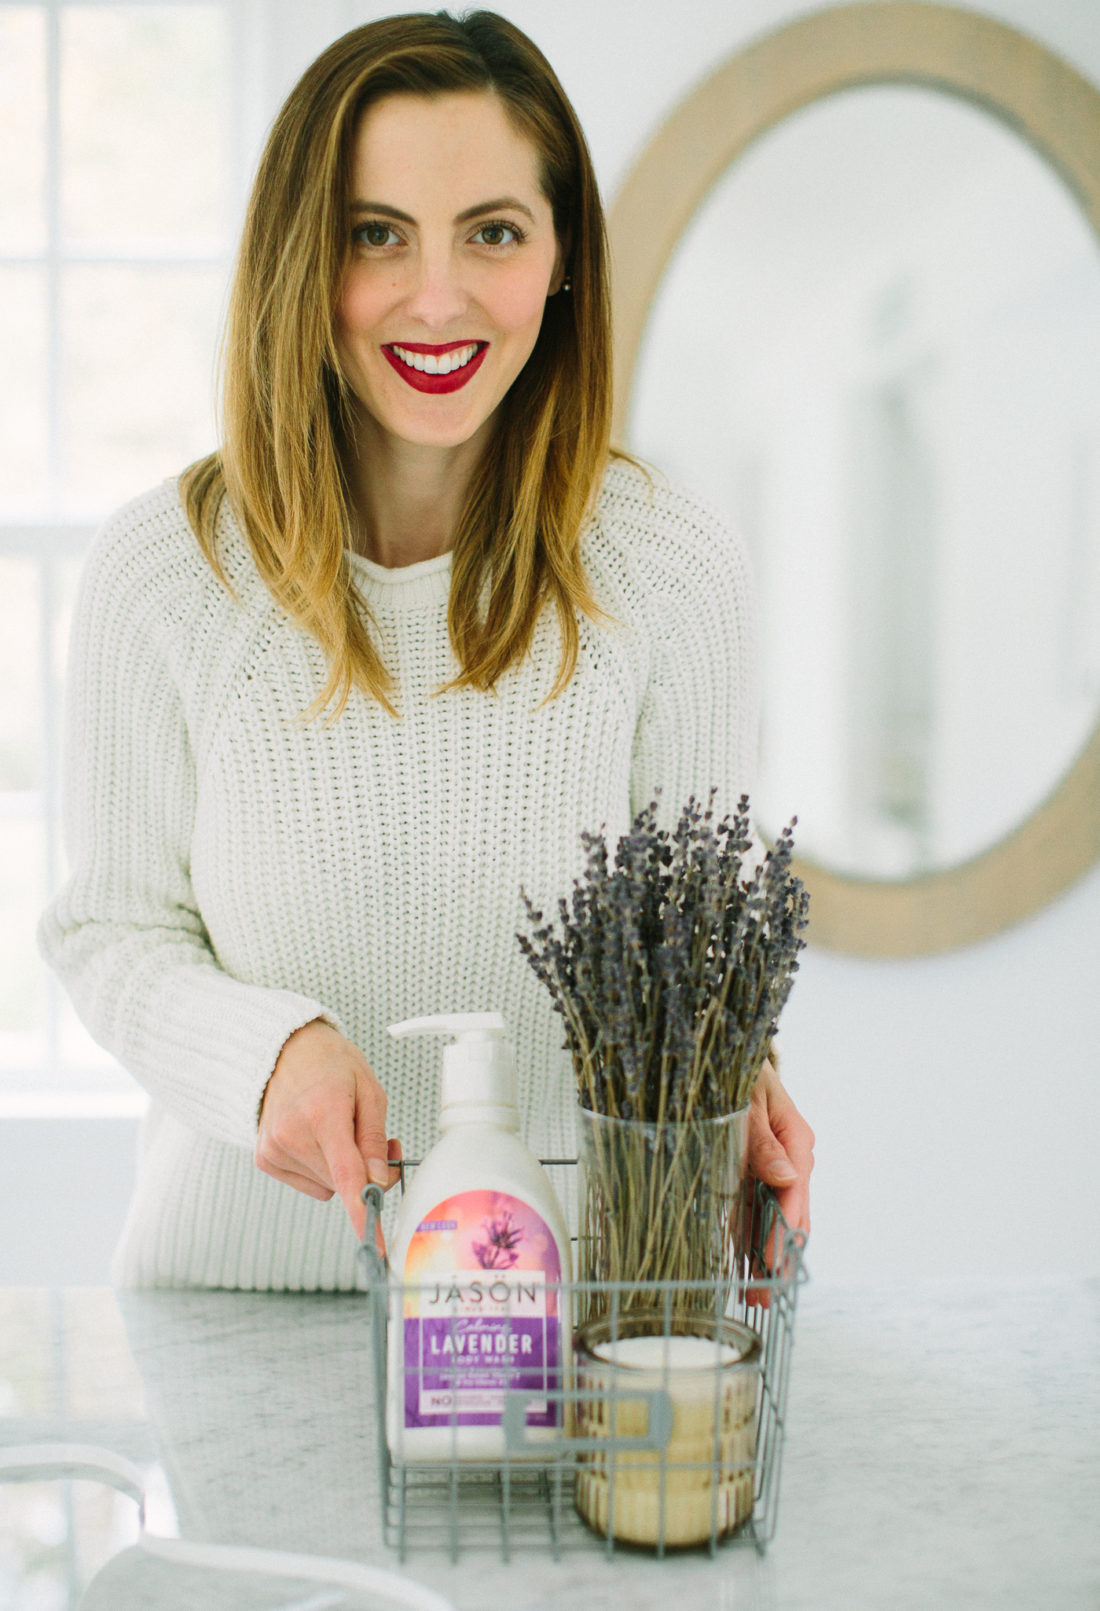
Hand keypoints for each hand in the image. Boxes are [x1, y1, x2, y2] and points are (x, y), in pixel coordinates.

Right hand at [256, 1019, 400, 1240]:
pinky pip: (308, 1182)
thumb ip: (375, 1138)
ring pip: (327, 1186)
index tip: (374, 1241)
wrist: (283, 1049)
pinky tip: (312, 1135)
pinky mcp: (264, 1159)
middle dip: (363, 1169)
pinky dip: (318, 1167)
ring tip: (333, 1127)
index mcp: (324, 1114)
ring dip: (338, 1167)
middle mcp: (292, 1135)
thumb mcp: (368, 1089)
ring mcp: (273, 1149)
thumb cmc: (330, 1064)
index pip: (347, 1175)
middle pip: (343, 1183)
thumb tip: (379, 1180)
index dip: (363, 1211)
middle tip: (365, 1133)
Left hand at [743, 1057, 813, 1300]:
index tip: (772, 1263)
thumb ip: (761, 1138)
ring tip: (755, 1296)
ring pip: (774, 1221)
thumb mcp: (747, 1098)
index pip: (794, 1193)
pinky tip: (742, 1269)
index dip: (783, 1232)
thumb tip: (785, 1175)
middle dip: (779, 1256)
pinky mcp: (753, 1174)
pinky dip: (749, 1241)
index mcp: (796, 1139)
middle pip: (791, 1215)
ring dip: (765, 1257)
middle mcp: (790, 1159)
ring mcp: (773, 1169)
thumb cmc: (737, 1070)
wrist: (724, 1053)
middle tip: (765, 1295)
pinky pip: (754, 1213)